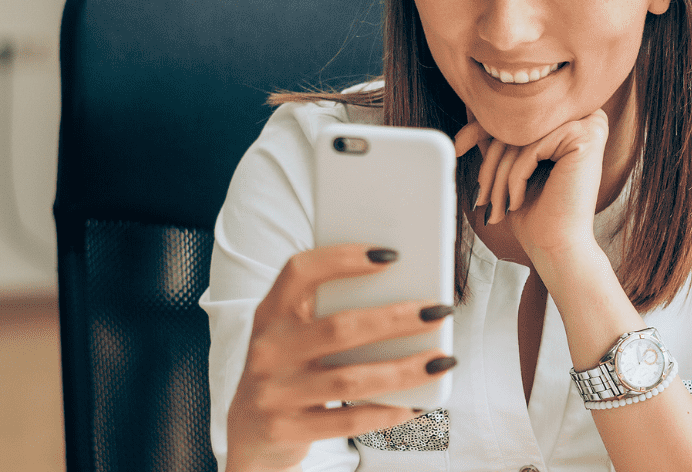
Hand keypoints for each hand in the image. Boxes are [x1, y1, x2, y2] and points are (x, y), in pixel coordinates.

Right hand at [225, 244, 454, 471]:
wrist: (249, 436)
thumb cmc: (291, 370)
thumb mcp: (295, 336)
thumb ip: (332, 312)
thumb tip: (407, 292)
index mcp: (271, 314)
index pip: (300, 272)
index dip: (343, 258)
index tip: (391, 254)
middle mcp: (268, 350)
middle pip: (339, 328)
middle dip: (396, 318)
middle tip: (439, 311)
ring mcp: (274, 392)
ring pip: (350, 379)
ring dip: (403, 369)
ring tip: (442, 360)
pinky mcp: (287, 429)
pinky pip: (348, 420)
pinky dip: (387, 412)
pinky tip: (415, 405)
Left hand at [454, 108, 608, 264]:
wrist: (557, 247)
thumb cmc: (536, 213)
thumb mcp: (512, 167)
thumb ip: (501, 138)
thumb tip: (472, 108)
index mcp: (571, 121)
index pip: (517, 115)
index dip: (481, 129)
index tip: (457, 146)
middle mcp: (585, 116)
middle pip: (517, 124)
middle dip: (489, 162)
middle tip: (480, 196)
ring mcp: (589, 123)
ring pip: (522, 136)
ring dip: (498, 174)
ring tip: (495, 206)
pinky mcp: (585, 136)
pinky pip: (531, 147)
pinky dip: (515, 178)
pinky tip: (516, 203)